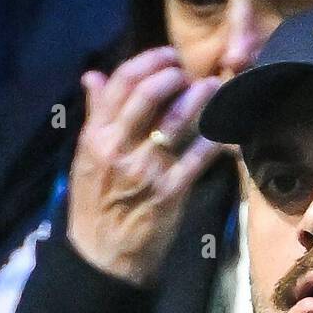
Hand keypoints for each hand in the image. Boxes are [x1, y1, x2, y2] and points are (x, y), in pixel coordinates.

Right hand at [67, 47, 225, 286]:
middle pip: (148, 94)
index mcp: (96, 136)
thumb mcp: (87, 157)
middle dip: (174, 74)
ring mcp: (145, 169)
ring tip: (213, 87)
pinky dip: (214, 140)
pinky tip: (225, 132)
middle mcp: (118, 147)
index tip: (169, 57)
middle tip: (190, 72)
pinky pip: (198, 158)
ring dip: (199, 99)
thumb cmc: (96, 204)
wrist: (103, 256)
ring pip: (176, 121)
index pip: (120, 83)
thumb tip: (93, 76)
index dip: (148, 62)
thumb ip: (95, 115)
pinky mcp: (170, 191)